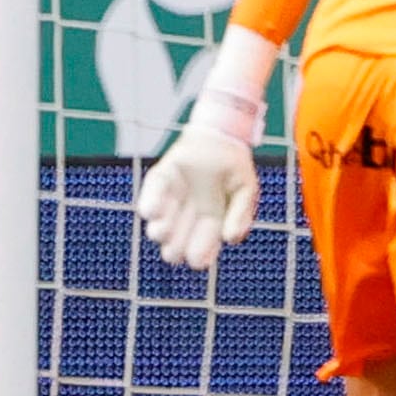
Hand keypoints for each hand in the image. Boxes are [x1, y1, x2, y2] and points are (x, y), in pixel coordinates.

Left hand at [136, 124, 258, 270]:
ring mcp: (171, 199)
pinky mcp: (160, 181)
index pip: (202, 245)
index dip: (199, 254)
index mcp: (210, 219)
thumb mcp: (246, 190)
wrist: (221, 134)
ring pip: (159, 225)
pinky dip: (150, 205)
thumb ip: (241, 213)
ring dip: (160, 231)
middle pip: (176, 241)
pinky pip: (150, 197)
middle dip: (175, 248)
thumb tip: (232, 239)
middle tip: (174, 253)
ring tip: (161, 232)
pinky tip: (153, 212)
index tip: (198, 262)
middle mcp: (188, 214)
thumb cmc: (235, 164)